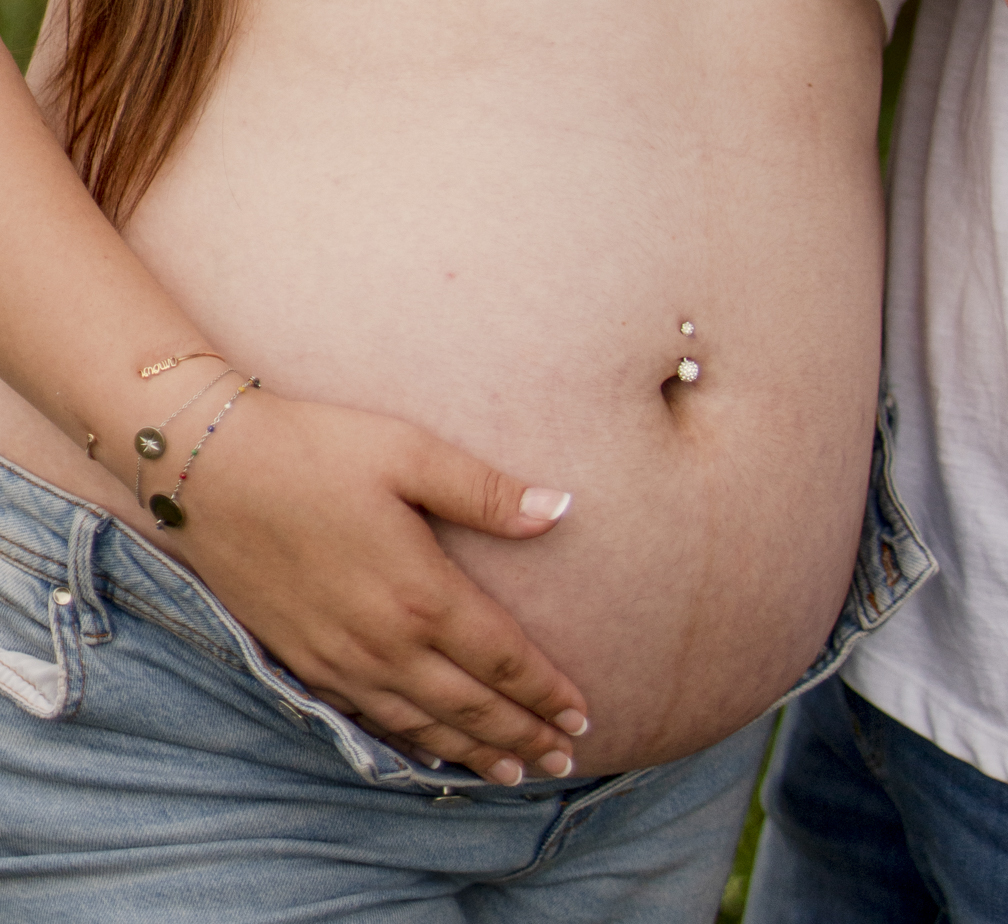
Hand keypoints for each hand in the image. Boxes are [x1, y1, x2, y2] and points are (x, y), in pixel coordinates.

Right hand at [168, 388, 588, 782]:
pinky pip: (371, 722)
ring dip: (474, 751)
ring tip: (514, 771)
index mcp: (420, 592)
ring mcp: (339, 661)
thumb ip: (488, 492)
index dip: (546, 691)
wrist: (211, 472)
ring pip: (422, 726)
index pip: (502, 659)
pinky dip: (412, 745)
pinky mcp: (304, 662)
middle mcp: (383, 642)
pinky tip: (430, 752)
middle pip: (470, 706)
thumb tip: (561, 510)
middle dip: (523, 735)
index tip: (582, 715)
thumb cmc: (318, 450)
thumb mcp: (412, 452)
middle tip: (565, 759)